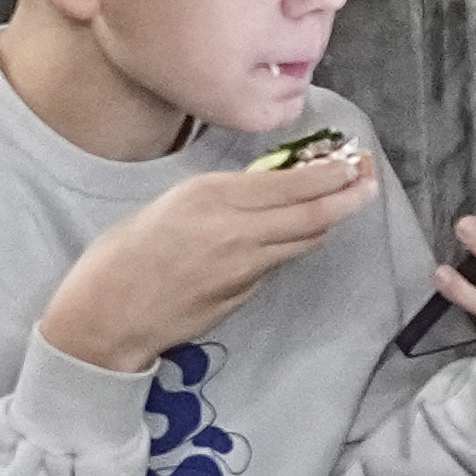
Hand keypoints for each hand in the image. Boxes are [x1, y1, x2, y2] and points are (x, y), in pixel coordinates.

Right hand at [36, 138, 382, 376]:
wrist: (104, 316)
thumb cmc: (123, 255)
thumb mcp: (171, 205)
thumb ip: (223, 197)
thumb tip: (268, 186)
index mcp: (210, 196)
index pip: (290, 183)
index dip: (330, 172)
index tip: (352, 159)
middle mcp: (234, 229)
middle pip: (312, 212)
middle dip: (350, 194)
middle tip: (370, 180)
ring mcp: (242, 267)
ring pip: (303, 240)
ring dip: (326, 221)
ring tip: (345, 201)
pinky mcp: (243, 295)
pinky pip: (278, 264)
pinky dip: (291, 246)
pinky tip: (294, 235)